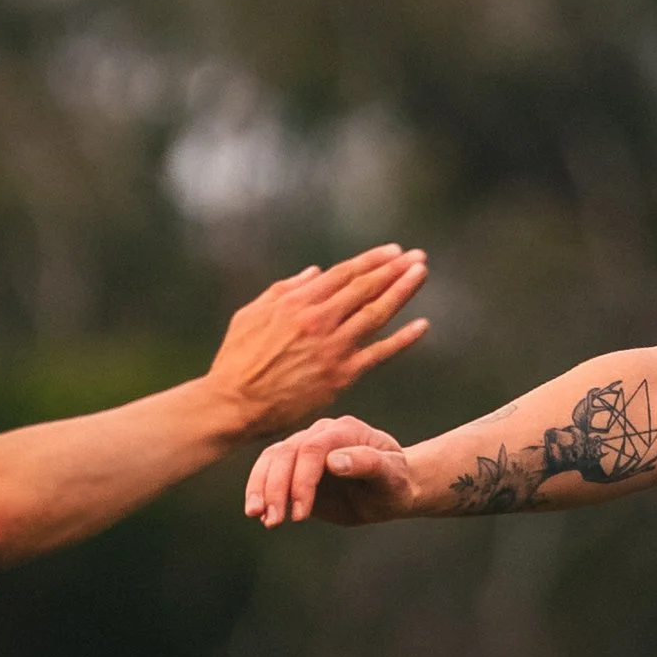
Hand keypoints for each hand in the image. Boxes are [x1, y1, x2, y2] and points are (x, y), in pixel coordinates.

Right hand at [204, 248, 428, 440]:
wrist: (233, 405)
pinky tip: (422, 325)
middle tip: (418, 256)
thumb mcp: (252, 314)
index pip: (344, 274)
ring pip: (376, 313)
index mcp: (297, 302)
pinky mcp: (340, 376)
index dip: (372, 260)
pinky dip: (403, 339)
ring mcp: (332, 348)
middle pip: (365, 287)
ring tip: (421, 274)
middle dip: (394, 269)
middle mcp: (318, 320)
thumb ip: (284, 289)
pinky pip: (379, 354)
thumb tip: (314, 272)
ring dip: (402, 291)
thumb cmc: (237, 360)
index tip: (393, 251)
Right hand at [244, 413, 419, 527]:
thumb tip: (333, 461)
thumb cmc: (395, 482)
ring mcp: (305, 448)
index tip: (301, 514)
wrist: (389, 490)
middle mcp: (320, 434)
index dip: (302, 480)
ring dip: (261, 488)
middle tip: (273, 521)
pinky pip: (270, 472)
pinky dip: (261, 491)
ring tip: (259, 516)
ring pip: (272, 459)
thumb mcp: (393, 476)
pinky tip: (259, 513)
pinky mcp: (294, 467)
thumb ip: (369, 463)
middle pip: (286, 453)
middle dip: (276, 487)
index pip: (313, 449)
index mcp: (345, 431)